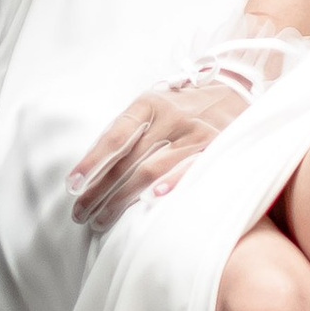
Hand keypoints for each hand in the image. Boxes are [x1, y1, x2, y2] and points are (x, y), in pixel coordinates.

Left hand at [68, 76, 247, 230]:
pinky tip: (154, 200)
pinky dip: (172, 184)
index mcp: (148, 104)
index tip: (73, 187)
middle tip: (80, 215)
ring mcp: (195, 132)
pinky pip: (191, 168)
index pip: (114, 136)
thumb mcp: (154, 107)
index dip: (92, 162)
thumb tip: (91, 170)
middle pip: (127, 160)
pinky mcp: (217, 147)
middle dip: (99, 191)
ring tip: (102, 221)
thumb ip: (129, 132)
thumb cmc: (183, 108)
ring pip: (151, 170)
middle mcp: (170, 116)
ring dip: (122, 199)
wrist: (236, 89)